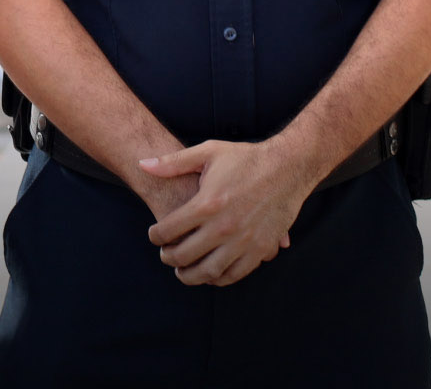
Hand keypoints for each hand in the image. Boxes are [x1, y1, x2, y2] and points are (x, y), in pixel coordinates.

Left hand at [140, 140, 314, 286]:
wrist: (288, 167)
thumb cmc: (245, 158)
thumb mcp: (208, 152)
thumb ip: (173, 162)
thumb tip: (142, 164)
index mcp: (206, 204)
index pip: (168, 230)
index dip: (155, 236)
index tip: (154, 236)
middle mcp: (223, 227)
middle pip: (183, 255)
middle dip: (168, 258)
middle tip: (165, 255)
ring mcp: (244, 241)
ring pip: (208, 272)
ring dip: (190, 276)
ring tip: (182, 270)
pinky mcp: (261, 249)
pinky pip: (235, 274)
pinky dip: (218, 279)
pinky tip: (209, 273)